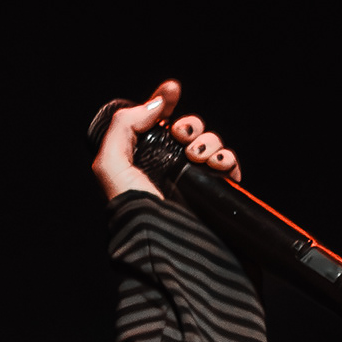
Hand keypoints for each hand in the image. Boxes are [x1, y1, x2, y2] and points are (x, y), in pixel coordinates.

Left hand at [91, 79, 240, 202]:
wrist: (166, 251)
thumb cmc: (134, 214)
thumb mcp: (111, 166)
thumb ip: (123, 127)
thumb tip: (155, 102)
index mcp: (144, 161)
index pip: (158, 123)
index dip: (165, 101)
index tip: (173, 90)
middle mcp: (170, 170)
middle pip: (189, 130)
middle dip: (189, 125)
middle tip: (180, 136)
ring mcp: (196, 182)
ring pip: (210, 144)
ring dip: (208, 141)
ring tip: (198, 157)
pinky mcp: (218, 195)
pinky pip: (229, 165)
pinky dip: (228, 159)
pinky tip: (219, 165)